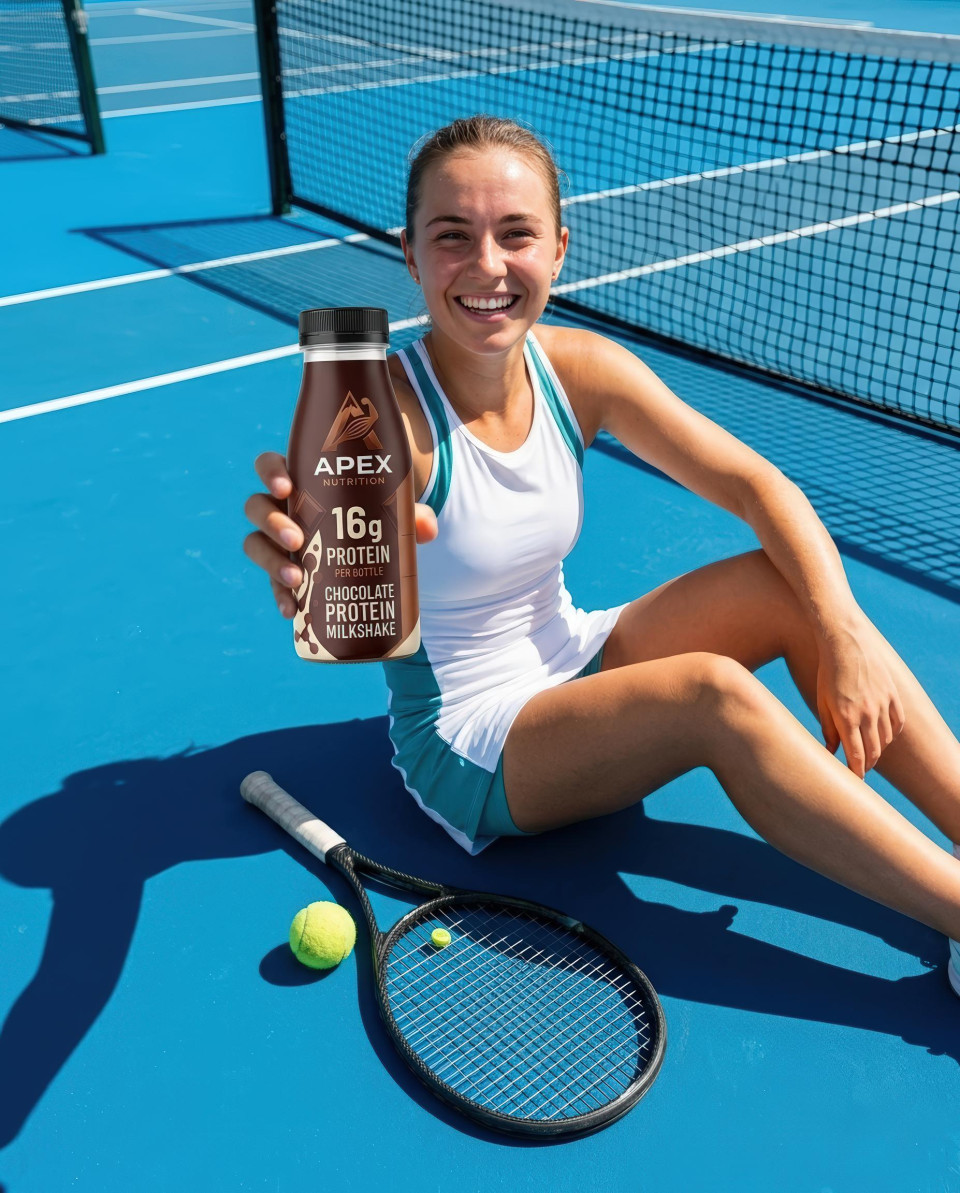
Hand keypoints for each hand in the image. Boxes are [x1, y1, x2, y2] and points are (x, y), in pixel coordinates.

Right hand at [243, 451, 438, 618]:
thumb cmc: (373, 514)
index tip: (285, 487)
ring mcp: (278, 541)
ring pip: (255, 544)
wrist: (369, 543)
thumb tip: (426, 528)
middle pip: (257, 507)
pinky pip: (272, 582)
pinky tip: (291, 611)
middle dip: (272, 523)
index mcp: (301, 481)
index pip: (270, 465)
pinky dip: (280, 596)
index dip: (270, 472)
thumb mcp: (391, 509)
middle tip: (297, 539)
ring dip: (270, 561)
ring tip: (296, 580)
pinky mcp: (284, 570)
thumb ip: (410, 513)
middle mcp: (282, 508)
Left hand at [814, 614, 905, 777]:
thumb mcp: (822, 701)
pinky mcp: (893, 695)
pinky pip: (898, 723)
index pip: (856, 756)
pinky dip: (892, 733)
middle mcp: (867, 714)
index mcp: (846, 717)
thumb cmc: (828, 673)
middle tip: (860, 769)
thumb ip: (828, 728)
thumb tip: (831, 751)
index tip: (854, 781)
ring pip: (886, 739)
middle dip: (866, 764)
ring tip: (869, 752)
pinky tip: (884, 736)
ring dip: (878, 749)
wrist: (847, 643)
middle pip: (873, 751)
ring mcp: (883, 704)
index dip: (857, 772)